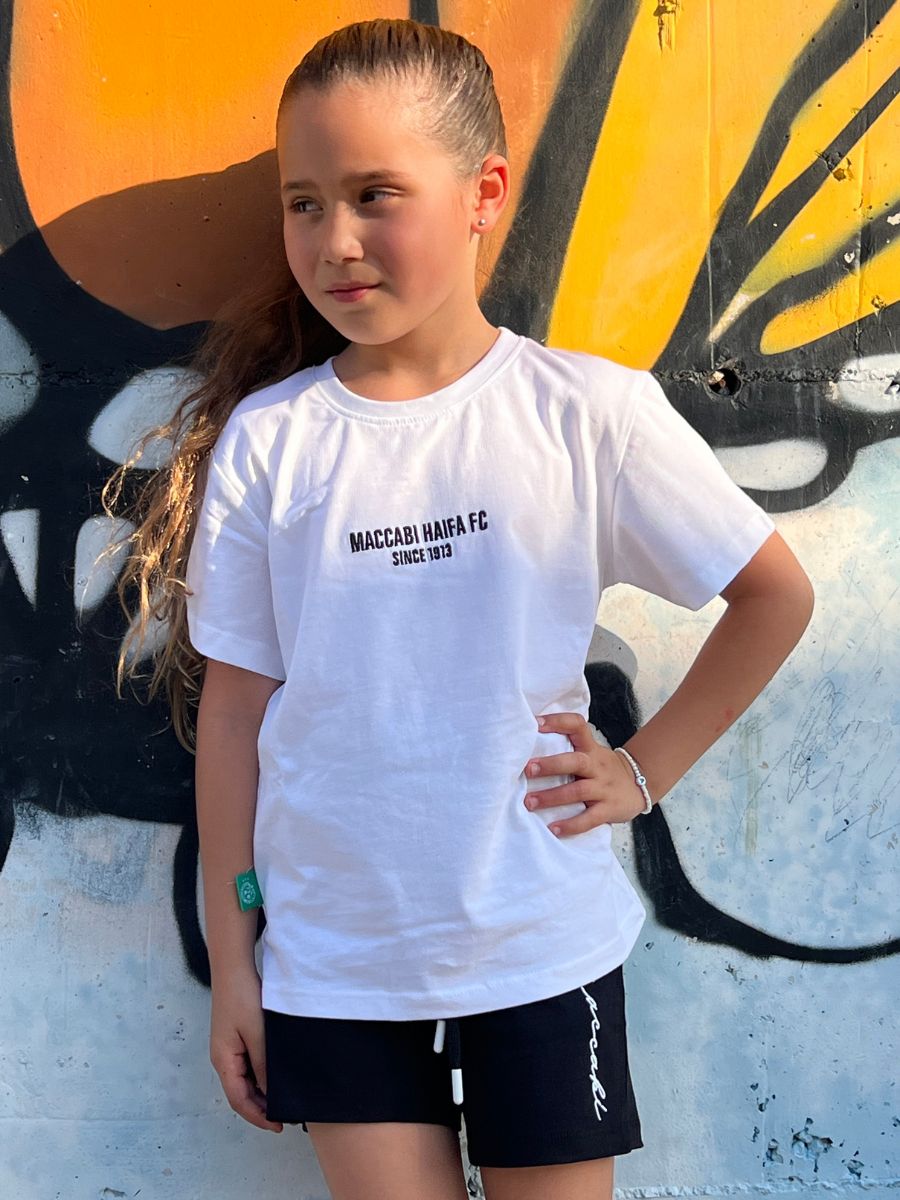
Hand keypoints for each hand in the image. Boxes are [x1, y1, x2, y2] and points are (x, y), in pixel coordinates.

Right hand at [209, 965, 283, 1132]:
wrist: (233, 968)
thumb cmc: (242, 997)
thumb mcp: (257, 1033)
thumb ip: (263, 1064)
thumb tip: (270, 1092)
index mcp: (223, 1060)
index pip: (238, 1100)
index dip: (257, 1116)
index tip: (277, 1126)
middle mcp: (223, 1059)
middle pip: (240, 1094)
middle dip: (260, 1108)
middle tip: (285, 1117)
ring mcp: (228, 1049)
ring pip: (244, 1082)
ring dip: (261, 1094)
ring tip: (283, 1101)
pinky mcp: (235, 1039)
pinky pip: (247, 1067)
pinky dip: (260, 1078)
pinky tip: (276, 1077)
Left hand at [524, 712, 649, 834]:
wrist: (641, 785)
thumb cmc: (604, 769)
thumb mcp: (592, 753)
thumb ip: (569, 749)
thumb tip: (529, 746)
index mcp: (591, 749)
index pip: (577, 726)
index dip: (558, 722)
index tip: (535, 723)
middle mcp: (597, 766)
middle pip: (575, 761)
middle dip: (551, 765)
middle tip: (528, 769)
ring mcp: (604, 788)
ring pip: (578, 791)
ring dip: (553, 797)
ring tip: (530, 802)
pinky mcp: (609, 810)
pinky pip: (589, 818)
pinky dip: (571, 825)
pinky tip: (553, 829)